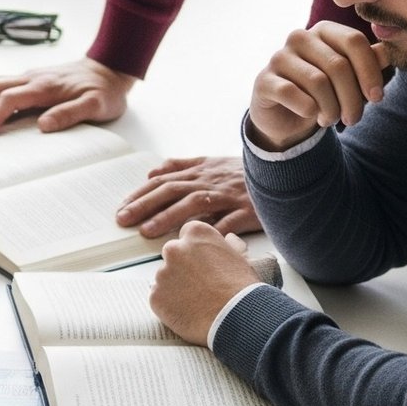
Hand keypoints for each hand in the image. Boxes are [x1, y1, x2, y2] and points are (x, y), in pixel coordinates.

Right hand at [0, 58, 134, 136]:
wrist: (109, 68)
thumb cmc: (104, 91)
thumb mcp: (96, 106)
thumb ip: (70, 114)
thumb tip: (42, 126)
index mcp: (45, 86)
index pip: (8, 98)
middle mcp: (33, 78)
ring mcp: (30, 77)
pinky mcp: (32, 80)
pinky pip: (3, 86)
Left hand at [116, 156, 260, 237]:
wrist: (284, 171)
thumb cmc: (243, 173)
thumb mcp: (212, 162)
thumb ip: (182, 165)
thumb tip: (153, 171)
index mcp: (201, 171)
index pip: (163, 180)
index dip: (141, 194)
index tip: (122, 207)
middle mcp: (211, 181)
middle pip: (172, 190)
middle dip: (145, 205)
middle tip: (124, 220)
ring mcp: (230, 195)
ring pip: (195, 203)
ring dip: (169, 217)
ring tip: (147, 231)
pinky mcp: (249, 210)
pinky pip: (228, 221)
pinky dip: (211, 231)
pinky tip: (194, 243)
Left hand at [149, 222, 261, 344]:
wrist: (235, 318)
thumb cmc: (242, 289)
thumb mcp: (241, 258)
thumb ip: (229, 245)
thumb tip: (229, 239)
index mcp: (196, 234)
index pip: (188, 234)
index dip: (197, 250)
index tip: (204, 262)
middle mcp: (174, 249)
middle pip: (173, 254)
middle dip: (183, 267)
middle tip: (201, 284)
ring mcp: (162, 273)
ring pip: (165, 278)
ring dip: (176, 287)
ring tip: (198, 301)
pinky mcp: (155, 296)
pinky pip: (159, 298)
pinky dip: (169, 305)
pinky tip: (188, 312)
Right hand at [249, 22, 391, 150]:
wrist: (286, 115)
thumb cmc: (323, 92)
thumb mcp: (350, 78)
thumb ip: (369, 62)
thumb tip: (390, 51)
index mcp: (324, 30)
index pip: (354, 42)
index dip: (370, 72)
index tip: (378, 98)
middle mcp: (299, 37)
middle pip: (338, 65)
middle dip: (352, 98)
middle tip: (353, 118)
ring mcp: (278, 57)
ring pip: (317, 82)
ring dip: (331, 108)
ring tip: (331, 119)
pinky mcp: (263, 80)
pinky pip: (291, 93)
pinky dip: (308, 109)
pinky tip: (312, 115)